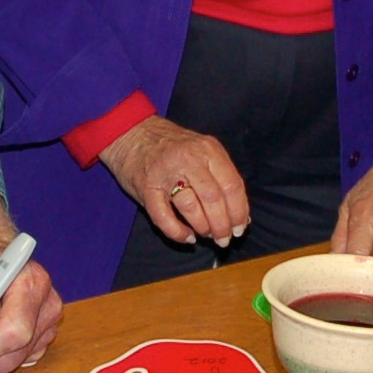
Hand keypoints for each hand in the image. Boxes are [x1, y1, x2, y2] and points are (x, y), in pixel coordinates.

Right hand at [99, 116, 248, 246]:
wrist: (131, 132)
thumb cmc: (172, 146)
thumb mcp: (201, 151)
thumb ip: (220, 177)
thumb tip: (241, 216)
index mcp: (208, 149)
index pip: (232, 185)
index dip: (239, 212)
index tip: (240, 228)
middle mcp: (189, 158)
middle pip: (213, 198)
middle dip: (222, 225)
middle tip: (224, 240)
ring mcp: (165, 172)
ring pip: (191, 208)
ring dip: (202, 228)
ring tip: (206, 235)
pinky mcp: (146, 187)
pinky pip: (163, 216)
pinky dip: (177, 232)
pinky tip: (187, 237)